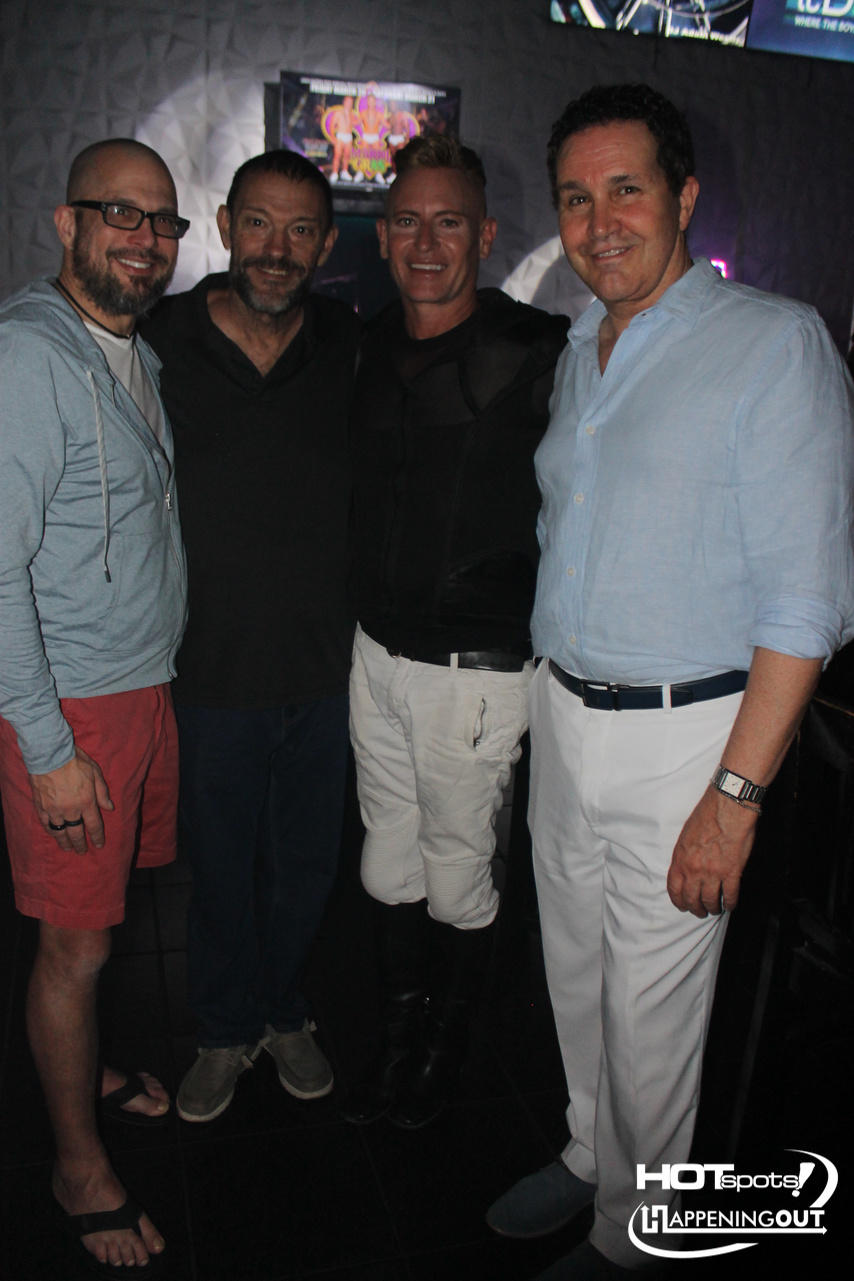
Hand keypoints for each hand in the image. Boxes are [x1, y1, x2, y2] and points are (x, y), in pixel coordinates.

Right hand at [29, 747, 113, 853]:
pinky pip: (47, 824)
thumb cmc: (75, 761)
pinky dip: (51, 831)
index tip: (99, 845)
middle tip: (81, 852)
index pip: (94, 825)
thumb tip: (109, 808)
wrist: (50, 755)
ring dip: (64, 842)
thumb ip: (102, 792)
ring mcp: (54, 809)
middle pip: (77, 833)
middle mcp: (71, 809)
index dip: (97, 837)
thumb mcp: (95, 773)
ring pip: (60, 832)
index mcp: (87, 802)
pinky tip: (55, 835)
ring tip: (67, 848)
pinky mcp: (41, 806)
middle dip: (80, 844)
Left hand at [666, 785, 758, 917]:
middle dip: (695, 909)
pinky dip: (730, 903)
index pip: (674, 889)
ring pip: (710, 901)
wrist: (727, 808)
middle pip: (691, 899)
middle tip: (700, 911)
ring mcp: (713, 873)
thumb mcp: (685, 836)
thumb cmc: (706, 816)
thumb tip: (686, 868)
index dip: (678, 901)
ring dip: (712, 908)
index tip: (682, 906)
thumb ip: (684, 855)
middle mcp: (693, 869)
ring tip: (715, 909)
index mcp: (680, 859)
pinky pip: (730, 895)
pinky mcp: (732, 872)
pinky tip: (730, 905)